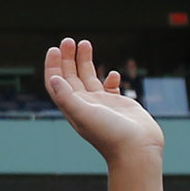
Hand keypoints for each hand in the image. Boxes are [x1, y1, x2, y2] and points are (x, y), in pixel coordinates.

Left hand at [42, 38, 163, 161]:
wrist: (137, 150)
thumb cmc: (110, 135)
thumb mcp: (84, 114)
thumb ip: (67, 97)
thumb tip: (53, 79)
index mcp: (73, 107)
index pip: (57, 84)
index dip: (53, 66)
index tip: (55, 49)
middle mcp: (85, 105)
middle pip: (71, 77)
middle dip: (68, 58)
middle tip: (69, 40)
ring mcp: (102, 105)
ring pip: (90, 78)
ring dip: (86, 61)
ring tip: (85, 43)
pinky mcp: (119, 105)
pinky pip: (110, 87)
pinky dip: (109, 78)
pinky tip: (111, 73)